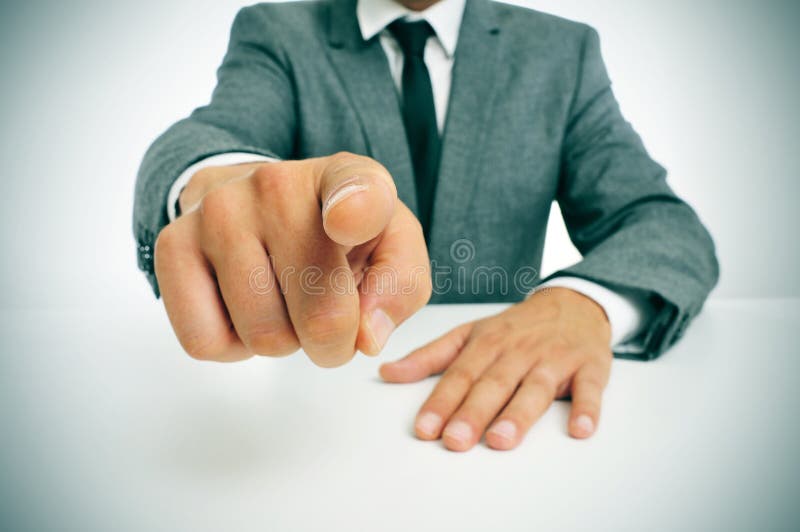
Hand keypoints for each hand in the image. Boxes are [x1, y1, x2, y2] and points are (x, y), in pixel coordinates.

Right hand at [154, 152, 431, 366]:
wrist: (259, 205)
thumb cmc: (334, 236)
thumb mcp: (389, 248)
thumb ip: (399, 288)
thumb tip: (366, 337)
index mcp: (347, 179)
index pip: (356, 192)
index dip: (354, 211)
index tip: (345, 224)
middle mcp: (277, 185)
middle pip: (322, 317)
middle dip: (332, 339)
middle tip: (323, 309)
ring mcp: (217, 211)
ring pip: (264, 337)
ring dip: (282, 341)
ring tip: (281, 298)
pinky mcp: (173, 245)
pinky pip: (205, 341)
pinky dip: (232, 346)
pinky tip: (242, 306)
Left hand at [380, 287, 612, 450]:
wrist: (574, 303)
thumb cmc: (516, 327)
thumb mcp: (470, 334)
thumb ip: (430, 356)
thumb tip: (386, 372)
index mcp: (487, 342)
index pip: (460, 375)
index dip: (441, 402)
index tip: (425, 429)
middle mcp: (518, 350)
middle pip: (494, 383)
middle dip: (473, 413)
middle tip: (455, 440)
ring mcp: (555, 358)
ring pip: (536, 387)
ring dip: (520, 414)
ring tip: (502, 439)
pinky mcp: (590, 366)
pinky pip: (590, 389)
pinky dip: (587, 408)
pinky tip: (580, 430)